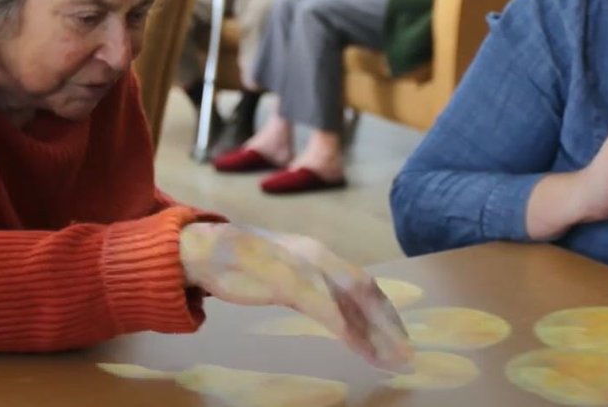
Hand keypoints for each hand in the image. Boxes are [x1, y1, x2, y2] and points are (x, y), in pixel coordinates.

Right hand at [178, 223, 412, 370]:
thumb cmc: (242, 265)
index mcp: (320, 255)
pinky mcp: (283, 277)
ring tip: (387, 359)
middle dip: (389, 325)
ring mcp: (303, 265)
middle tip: (405, 356)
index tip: (401, 340)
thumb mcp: (286, 274)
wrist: (202, 248)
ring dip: (372, 331)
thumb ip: (311, 289)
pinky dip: (342, 324)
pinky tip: (355, 344)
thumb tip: (337, 313)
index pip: (365, 285)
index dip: (387, 313)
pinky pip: (320, 304)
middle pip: (366, 291)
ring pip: (350, 298)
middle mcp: (318, 256)